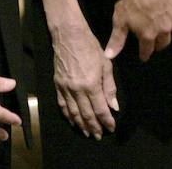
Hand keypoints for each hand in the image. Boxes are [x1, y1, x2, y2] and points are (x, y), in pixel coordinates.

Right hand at [51, 21, 117, 138]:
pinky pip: (62, 105)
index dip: (106, 120)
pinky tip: (72, 121)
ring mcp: (65, 88)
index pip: (100, 109)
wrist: (69, 36)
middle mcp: (77, 90)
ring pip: (73, 113)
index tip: (111, 128)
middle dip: (94, 127)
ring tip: (87, 133)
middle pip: (86, 114)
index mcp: (91, 84)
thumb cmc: (90, 47)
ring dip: (81, 125)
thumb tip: (114, 106)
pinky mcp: (57, 85)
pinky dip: (68, 116)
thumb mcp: (106, 64)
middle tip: (99, 136)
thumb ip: (109, 86)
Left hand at [105, 0, 171, 60]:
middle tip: (158, 43)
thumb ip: (117, 39)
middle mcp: (164, 28)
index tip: (144, 56)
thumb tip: (109, 57)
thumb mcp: (119, 20)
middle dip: (161, 44)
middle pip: (165, 42)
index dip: (145, 54)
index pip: (147, 50)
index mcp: (148, 34)